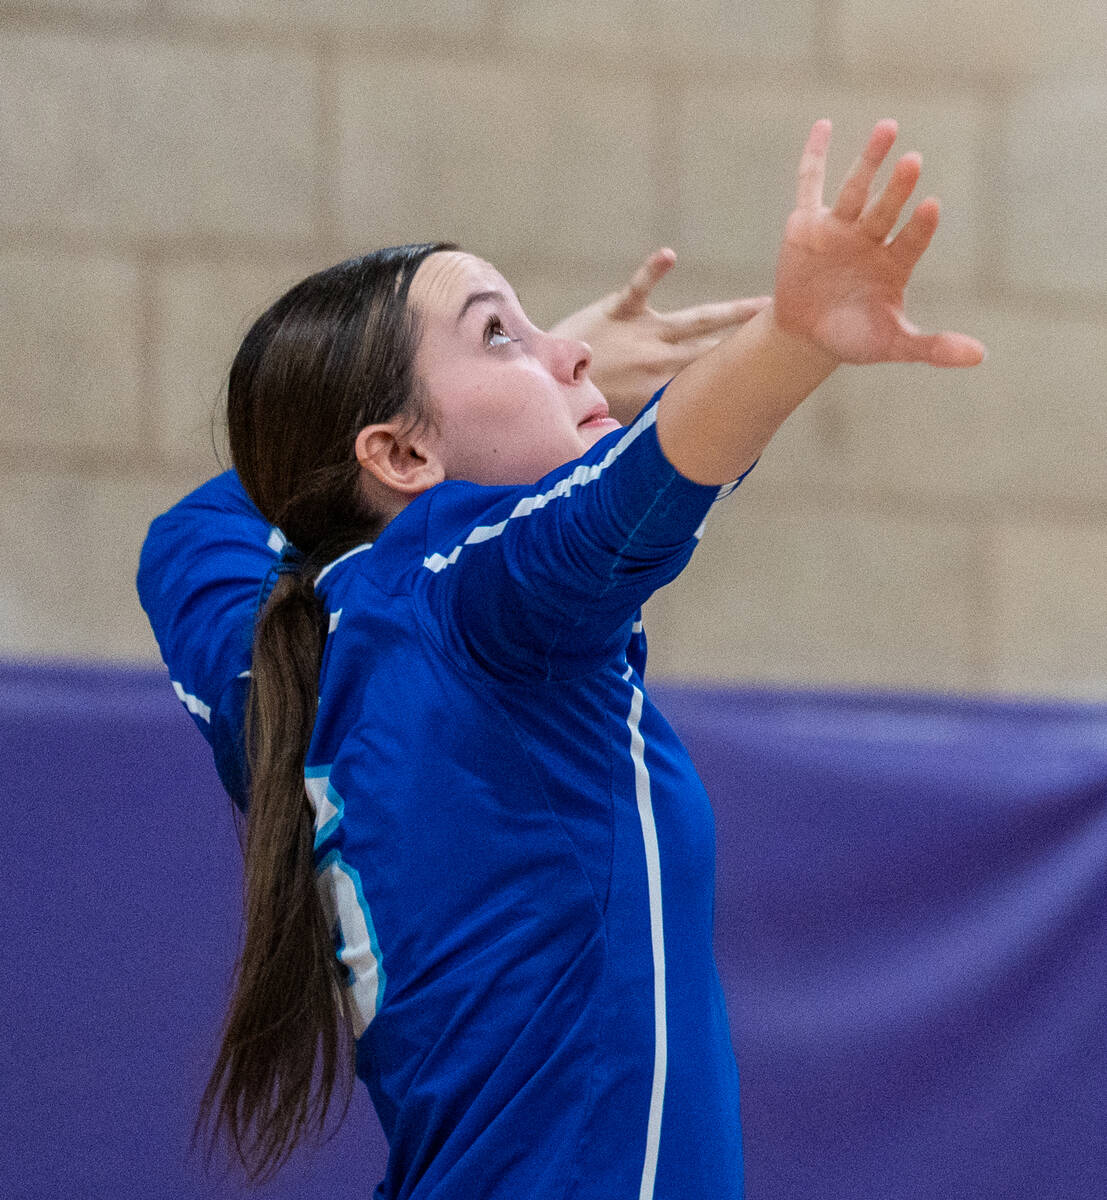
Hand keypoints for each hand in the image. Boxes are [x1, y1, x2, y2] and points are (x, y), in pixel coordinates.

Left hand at [549, 249, 769, 422]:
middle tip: (792, 332)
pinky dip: (653, 270)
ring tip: (765, 302)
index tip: (780, 366)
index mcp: (666, 388)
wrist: (544, 386)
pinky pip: (639, 288)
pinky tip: (670, 254)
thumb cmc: (585, 404)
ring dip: (732, 312)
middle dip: (755, 340)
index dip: (745, 370)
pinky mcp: (617, 310)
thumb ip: (659, 419)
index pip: (714, 376)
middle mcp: (663, 359)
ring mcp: (642, 333)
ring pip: (697, 320)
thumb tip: (686, 439)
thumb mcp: (627, 420)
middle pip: (719, 347)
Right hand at [773, 119, 984, 366]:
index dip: (920, 226)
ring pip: (855, 190)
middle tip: (913, 163)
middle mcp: (870, 238)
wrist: (807, 336)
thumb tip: (980, 357)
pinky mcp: (807, 225)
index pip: (912, 240)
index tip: (931, 207)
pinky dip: (814, 156)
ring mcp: (840, 228)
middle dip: (897, 188)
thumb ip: (932, 347)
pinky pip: (810, 185)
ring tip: (889, 128)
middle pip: (885, 210)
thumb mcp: (892, 346)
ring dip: (870, 160)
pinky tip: (824, 125)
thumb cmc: (854, 338)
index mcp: (895, 263)